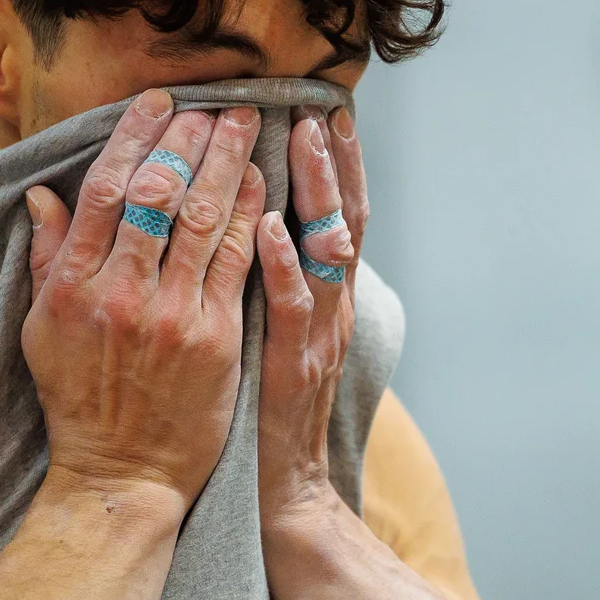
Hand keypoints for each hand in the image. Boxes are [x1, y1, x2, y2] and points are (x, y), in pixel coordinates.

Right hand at [23, 89, 264, 508]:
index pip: (105, 188)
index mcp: (72, 286)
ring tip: (246, 124)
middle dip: (190, 138)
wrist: (122, 473)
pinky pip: (239, 262)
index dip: (134, 136)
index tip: (158, 102)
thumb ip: (47, 259)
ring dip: (229, 163)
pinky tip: (263, 183)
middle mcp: (121, 293)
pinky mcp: (216, 339)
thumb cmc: (80, 401)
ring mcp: (171, 315)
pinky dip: (252, 216)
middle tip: (215, 104)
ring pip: (205, 219)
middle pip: (160, 193)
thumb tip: (42, 195)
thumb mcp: (42, 330)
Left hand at [255, 105, 365, 534]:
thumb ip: (267, 281)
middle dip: (336, 163)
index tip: (325, 113)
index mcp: (323, 298)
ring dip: (317, 193)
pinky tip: (271, 227)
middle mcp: (331, 308)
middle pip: (344, 220)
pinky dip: (285, 264)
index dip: (335, 166)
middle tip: (323, 109)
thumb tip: (256, 227)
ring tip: (304, 141)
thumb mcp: (271, 333)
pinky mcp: (294, 364)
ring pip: (327, 251)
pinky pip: (293, 307)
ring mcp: (318, 334)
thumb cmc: (262, 409)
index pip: (335, 217)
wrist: (281, 490)